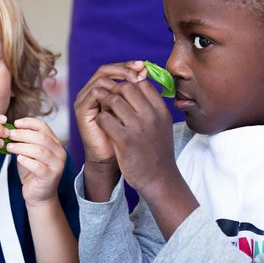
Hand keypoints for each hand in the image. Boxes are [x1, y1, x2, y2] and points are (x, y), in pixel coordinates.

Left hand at [3, 117, 66, 206]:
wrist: (39, 195)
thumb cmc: (33, 172)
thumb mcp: (29, 153)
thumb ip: (25, 142)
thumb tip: (11, 130)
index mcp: (55, 143)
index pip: (44, 127)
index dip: (29, 123)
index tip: (15, 123)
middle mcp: (59, 152)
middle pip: (41, 137)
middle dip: (23, 134)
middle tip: (9, 135)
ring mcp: (57, 165)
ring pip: (39, 151)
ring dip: (22, 147)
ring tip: (9, 147)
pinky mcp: (51, 176)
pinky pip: (38, 166)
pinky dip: (26, 161)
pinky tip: (18, 159)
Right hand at [74, 61, 146, 164]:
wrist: (112, 161)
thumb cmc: (126, 138)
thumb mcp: (135, 112)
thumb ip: (138, 93)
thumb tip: (146, 71)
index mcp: (105, 90)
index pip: (115, 69)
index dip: (129, 66)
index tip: (145, 67)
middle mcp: (92, 92)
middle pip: (106, 70)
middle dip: (124, 69)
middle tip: (140, 72)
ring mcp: (85, 100)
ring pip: (100, 79)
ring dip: (118, 78)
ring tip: (134, 82)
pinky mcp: (81, 110)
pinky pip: (94, 94)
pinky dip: (109, 92)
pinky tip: (124, 95)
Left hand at [94, 77, 176, 194]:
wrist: (159, 179)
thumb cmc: (158, 151)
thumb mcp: (162, 125)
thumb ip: (152, 107)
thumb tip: (139, 86)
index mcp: (161, 111)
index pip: (143, 83)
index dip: (130, 85)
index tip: (124, 95)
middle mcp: (151, 116)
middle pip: (127, 87)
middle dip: (115, 91)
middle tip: (111, 101)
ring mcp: (138, 127)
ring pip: (114, 99)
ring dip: (105, 103)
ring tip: (105, 112)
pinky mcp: (124, 140)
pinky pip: (105, 118)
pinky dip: (101, 118)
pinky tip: (103, 125)